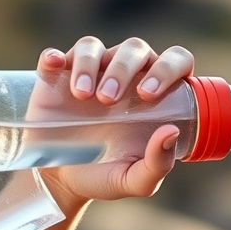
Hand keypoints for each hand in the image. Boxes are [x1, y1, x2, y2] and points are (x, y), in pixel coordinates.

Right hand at [34, 36, 194, 206]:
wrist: (62, 183)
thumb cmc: (107, 175)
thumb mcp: (136, 180)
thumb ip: (158, 163)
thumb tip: (171, 131)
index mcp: (156, 93)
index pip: (176, 61)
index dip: (168, 68)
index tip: (149, 94)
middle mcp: (126, 75)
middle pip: (135, 49)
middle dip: (124, 68)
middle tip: (108, 99)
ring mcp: (90, 72)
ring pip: (95, 47)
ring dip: (89, 64)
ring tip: (83, 95)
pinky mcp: (56, 76)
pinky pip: (55, 55)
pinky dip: (55, 56)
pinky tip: (56, 64)